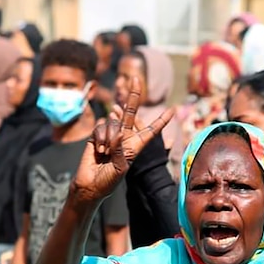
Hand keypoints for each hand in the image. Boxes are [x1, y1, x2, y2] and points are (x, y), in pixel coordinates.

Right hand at [73, 76, 173, 203]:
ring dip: (108, 138)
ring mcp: (110, 134)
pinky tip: (99, 150)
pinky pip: (100, 126)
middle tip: (135, 79)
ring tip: (105, 152)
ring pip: (112, 123)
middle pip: (130, 112)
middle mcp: (124, 137)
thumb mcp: (121, 168)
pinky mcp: (96, 134)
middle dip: (133, 95)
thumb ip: (121, 149)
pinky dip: (100, 138)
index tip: (173, 110)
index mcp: (135, 146)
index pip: (151, 131)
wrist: (90, 184)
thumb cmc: (109, 180)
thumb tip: (118, 132)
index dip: (161, 121)